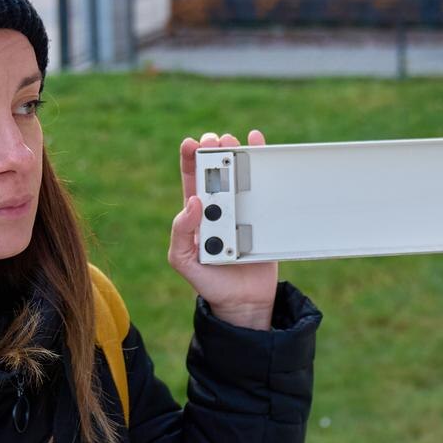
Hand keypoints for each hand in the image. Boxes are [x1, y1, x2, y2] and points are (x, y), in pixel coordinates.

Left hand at [171, 130, 279, 329]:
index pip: (191, 178)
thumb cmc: (210, 280)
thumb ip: (180, 233)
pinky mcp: (262, 212)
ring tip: (232, 141)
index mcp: (196, 213)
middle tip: (214, 141)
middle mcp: (219, 205)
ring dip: (234, 150)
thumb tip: (191, 202)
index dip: (189, 158)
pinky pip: (262, 183)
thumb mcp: (183, 260)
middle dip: (212, 149)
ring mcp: (241, 207)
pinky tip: (257, 141)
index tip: (190, 144)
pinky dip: (260, 159)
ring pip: (237, 171)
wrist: (244, 301)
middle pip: (214, 169)